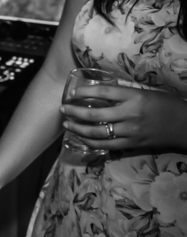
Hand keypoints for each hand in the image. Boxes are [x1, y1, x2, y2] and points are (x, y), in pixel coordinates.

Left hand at [61, 83, 186, 150]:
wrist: (185, 126)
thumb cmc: (166, 105)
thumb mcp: (146, 92)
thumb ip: (124, 93)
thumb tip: (100, 91)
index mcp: (135, 97)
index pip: (104, 92)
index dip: (85, 92)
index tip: (72, 92)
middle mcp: (131, 114)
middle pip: (95, 114)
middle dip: (74, 112)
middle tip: (63, 109)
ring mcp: (131, 132)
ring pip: (97, 133)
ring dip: (78, 129)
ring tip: (67, 124)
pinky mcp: (132, 145)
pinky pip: (107, 145)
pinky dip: (91, 142)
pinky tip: (82, 138)